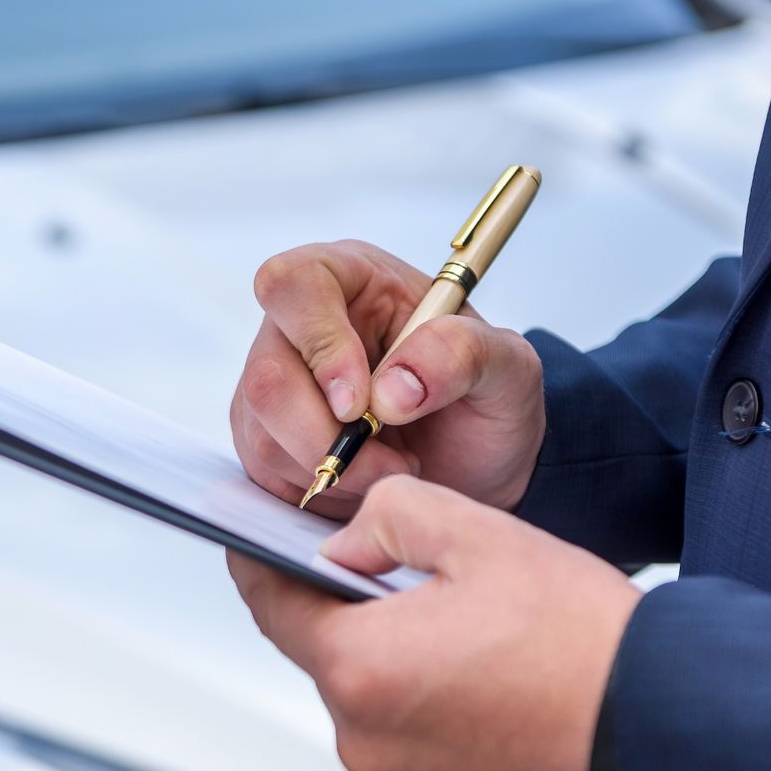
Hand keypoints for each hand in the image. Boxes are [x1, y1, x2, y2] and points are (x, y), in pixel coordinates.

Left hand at [228, 477, 639, 770]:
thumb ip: (392, 517)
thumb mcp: (483, 536)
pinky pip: (404, 742)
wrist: (659, 731)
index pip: (272, 606)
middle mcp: (363, 737)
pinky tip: (489, 688)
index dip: (262, 565)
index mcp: (360, 666)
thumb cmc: (583, 644)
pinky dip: (429, 711)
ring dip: (402, 664)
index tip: (256, 544)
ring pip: (370, 698)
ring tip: (479, 643)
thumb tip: (344, 543)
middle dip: (362, 613)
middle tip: (434, 586)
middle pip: (330, 654)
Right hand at [231, 241, 546, 517]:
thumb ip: (461, 355)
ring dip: (332, 469)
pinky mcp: (267, 440)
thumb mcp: (507, 367)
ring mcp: (277, 386)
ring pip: (263, 434)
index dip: (319, 342)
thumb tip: (390, 390)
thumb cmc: (485, 399)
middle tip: (391, 459)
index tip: (360, 403)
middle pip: (268, 375)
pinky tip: (364, 483)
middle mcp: (299, 328)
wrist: (477, 463)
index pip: (294, 284)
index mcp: (352, 280)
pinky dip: (320, 490)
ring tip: (393, 467)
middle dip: (327, 434)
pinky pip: (266, 472)